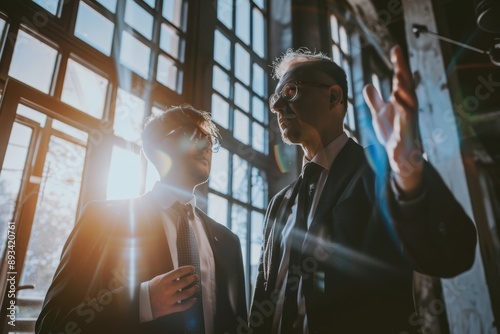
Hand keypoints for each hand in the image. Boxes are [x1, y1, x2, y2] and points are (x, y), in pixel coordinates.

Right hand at [148, 265, 199, 319]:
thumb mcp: (159, 279)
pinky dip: (190, 303)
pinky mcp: (170, 308)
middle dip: (193, 278)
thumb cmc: (151, 289)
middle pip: (185, 282)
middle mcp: (168, 289)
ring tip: (196, 287)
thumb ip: (170, 276)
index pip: (180, 271)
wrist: (142, 303)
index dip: (188, 269)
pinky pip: (183, 306)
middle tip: (196, 277)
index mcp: (164, 280)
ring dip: (194, 289)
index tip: (192, 269)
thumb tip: (182, 273)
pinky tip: (194, 299)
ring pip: (186, 294)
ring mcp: (169, 299)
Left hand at [363, 45, 423, 195]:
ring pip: (410, 101)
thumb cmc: (392, 132)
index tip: (395, 48)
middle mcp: (407, 107)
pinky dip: (403, 109)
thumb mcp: (379, 114)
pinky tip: (397, 98)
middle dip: (403, 71)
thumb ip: (375, 100)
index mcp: (401, 101)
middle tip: (399, 56)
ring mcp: (409, 120)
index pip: (400, 79)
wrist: (399, 155)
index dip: (399, 64)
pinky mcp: (406, 133)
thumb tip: (368, 85)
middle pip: (407, 86)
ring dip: (406, 88)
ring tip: (400, 75)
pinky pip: (407, 119)